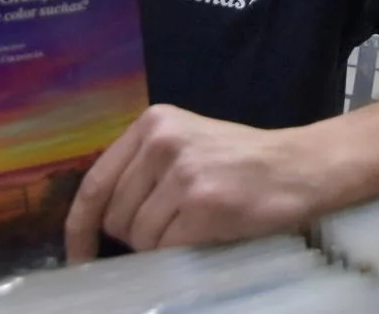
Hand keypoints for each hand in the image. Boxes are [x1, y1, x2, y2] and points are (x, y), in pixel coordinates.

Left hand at [64, 104, 321, 261]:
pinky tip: (208, 232)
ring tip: (197, 223)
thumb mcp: (186, 143)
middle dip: (136, 234)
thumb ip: (143, 166)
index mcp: (152, 123)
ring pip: (139, 237)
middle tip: (174, 225)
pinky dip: (182, 252)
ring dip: (162, 244)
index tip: (79, 255)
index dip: (80, 227)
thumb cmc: (241, 160)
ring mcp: (183, 173)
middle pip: (115, 216)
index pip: (95, 183)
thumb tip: (97, 218)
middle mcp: (162, 142)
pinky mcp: (204, 204)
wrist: (299, 167)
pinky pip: (167, 248)